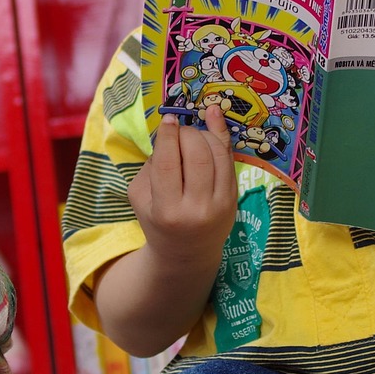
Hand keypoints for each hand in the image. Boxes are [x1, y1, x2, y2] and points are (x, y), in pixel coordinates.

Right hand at [129, 107, 237, 265]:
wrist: (187, 254)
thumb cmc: (158, 221)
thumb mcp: (140, 197)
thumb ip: (151, 165)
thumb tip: (170, 133)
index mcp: (167, 210)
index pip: (168, 163)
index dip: (169, 136)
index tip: (168, 119)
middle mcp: (196, 208)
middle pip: (197, 155)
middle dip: (188, 133)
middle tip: (180, 130)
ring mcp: (220, 204)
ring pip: (218, 154)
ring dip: (205, 134)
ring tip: (193, 134)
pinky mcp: (234, 199)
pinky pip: (229, 160)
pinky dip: (221, 137)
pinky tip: (214, 119)